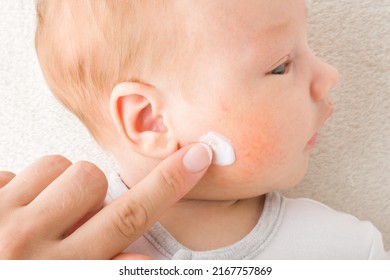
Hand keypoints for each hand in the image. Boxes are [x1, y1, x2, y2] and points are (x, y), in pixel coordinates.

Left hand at [0, 143, 211, 258]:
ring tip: (45, 216)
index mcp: (62, 270)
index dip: (169, 184)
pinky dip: (23, 188)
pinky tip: (14, 215)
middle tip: (75, 219)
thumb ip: (109, 271)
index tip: (196, 156)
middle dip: (91, 192)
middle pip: (90, 178)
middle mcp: (27, 241)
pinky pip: (15, 170)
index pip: (131, 218)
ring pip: (55, 165)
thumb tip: (146, 257)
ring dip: (58, 187)